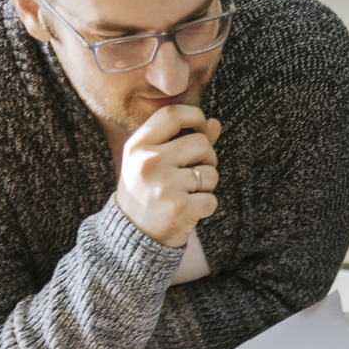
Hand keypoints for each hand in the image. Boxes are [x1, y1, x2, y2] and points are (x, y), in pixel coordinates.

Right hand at [116, 104, 220, 247]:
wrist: (133, 234)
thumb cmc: (147, 192)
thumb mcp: (154, 161)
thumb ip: (183, 140)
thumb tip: (215, 123)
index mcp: (138, 145)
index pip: (173, 114)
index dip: (195, 117)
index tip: (201, 128)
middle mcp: (149, 162)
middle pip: (201, 143)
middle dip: (207, 157)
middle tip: (194, 172)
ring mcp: (165, 186)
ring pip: (210, 173)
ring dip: (207, 184)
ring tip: (188, 193)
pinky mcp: (181, 208)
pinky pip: (212, 199)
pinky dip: (206, 205)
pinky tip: (190, 210)